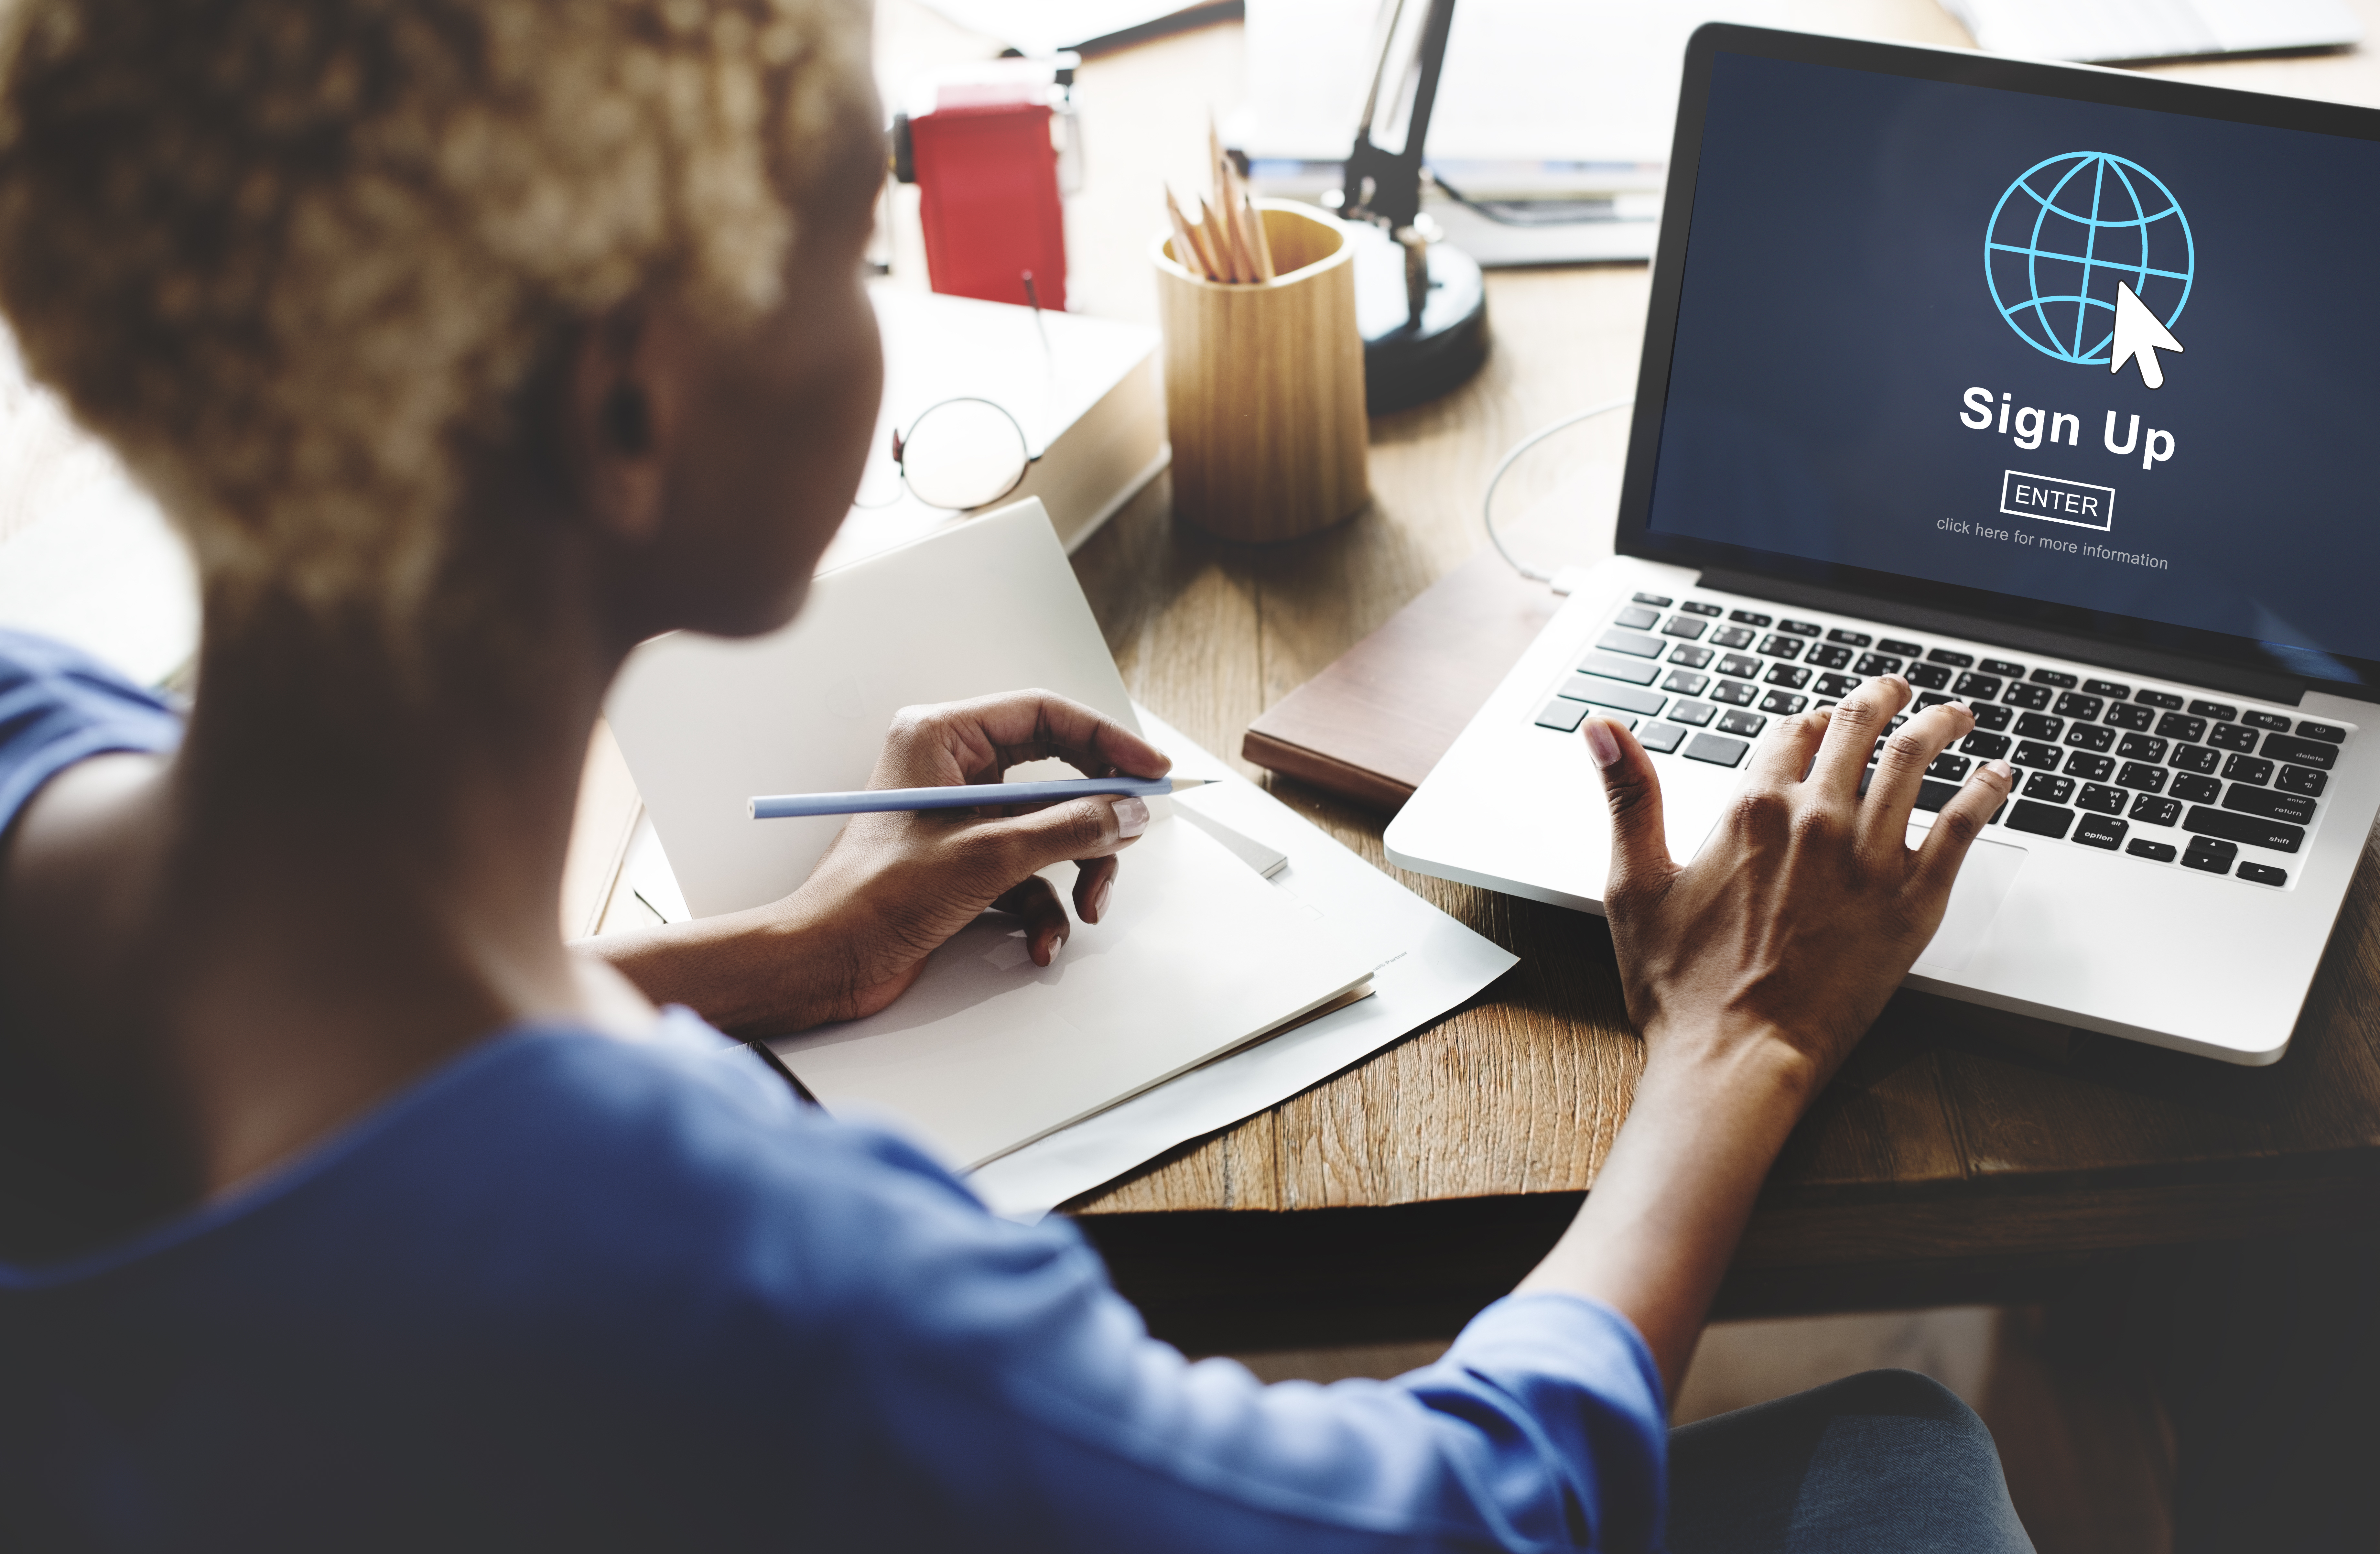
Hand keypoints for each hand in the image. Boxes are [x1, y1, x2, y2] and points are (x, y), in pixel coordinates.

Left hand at [773, 690, 1168, 1023]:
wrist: (826, 962)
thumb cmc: (877, 897)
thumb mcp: (989, 855)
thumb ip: (1069, 829)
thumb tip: (1130, 813)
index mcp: (942, 737)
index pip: (1045, 715)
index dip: (1106, 741)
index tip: (1152, 772)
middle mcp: (951, 769)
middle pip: (1055, 776)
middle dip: (1093, 820)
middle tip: (1129, 840)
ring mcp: (959, 818)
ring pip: (1048, 830)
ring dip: (1075, 873)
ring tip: (1085, 909)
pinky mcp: (963, 864)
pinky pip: (1027, 874)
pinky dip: (1042, 910)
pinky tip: (1039, 943)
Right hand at [1587, 674, 2015, 1097]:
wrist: (1736, 1058)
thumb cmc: (1680, 987)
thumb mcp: (1634, 884)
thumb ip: (1628, 797)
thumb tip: (1601, 729)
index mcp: (1751, 810)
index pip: (1790, 733)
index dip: (1805, 722)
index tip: (1817, 722)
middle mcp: (1814, 821)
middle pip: (1857, 729)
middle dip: (1880, 699)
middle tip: (1896, 691)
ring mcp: (1869, 859)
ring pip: (1915, 761)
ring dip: (1939, 725)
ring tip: (1954, 715)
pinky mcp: (1911, 902)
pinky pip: (1962, 827)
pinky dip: (1986, 792)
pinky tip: (1998, 776)